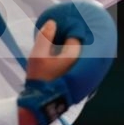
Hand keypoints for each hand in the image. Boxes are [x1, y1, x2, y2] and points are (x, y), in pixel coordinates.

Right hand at [17, 1, 117, 124]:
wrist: (41, 102)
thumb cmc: (40, 77)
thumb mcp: (38, 55)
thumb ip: (45, 37)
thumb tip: (53, 22)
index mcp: (73, 54)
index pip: (77, 36)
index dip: (72, 29)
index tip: (69, 25)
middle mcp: (82, 63)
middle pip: (84, 47)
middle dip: (80, 40)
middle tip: (70, 34)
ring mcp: (84, 75)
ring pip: (86, 58)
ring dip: (82, 52)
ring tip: (71, 47)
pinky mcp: (83, 84)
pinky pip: (86, 68)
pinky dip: (83, 63)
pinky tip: (77, 61)